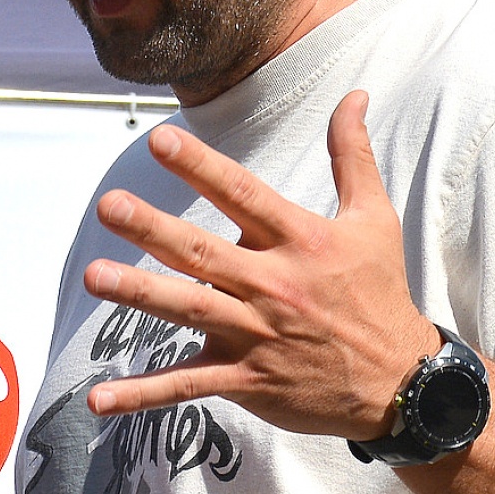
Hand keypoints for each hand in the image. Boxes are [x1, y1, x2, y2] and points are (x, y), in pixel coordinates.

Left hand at [82, 90, 438, 439]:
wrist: (401, 382)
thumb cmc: (379, 292)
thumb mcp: (374, 218)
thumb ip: (352, 155)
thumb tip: (355, 94)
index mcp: (299, 240)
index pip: (242, 194)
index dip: (201, 166)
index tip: (160, 140)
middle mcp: (273, 284)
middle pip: (203, 251)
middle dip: (153, 228)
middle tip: (108, 205)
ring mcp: (256, 334)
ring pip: (189, 310)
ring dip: (139, 294)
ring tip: (93, 276)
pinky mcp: (246, 378)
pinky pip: (187, 386)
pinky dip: (142, 395)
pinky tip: (98, 399)